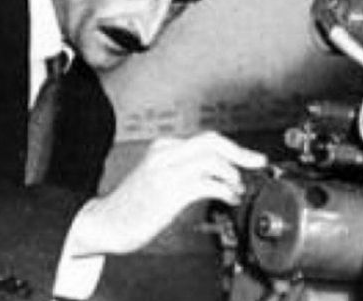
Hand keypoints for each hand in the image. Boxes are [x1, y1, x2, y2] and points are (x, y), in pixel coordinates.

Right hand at [69, 131, 265, 255]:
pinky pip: (206, 182)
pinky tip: (228, 197)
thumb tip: (218, 173)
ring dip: (232, 174)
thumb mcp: (158, 178)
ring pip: (212, 159)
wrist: (105, 222)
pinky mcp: (168, 192)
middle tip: (258, 163)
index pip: (206, 139)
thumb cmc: (133, 206)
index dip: (233, 149)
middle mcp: (164, 154)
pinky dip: (224, 189)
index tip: (249, 159)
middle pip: (212, 141)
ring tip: (237, 188)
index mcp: (163, 148)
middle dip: (240, 152)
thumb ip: (183, 170)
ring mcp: (166, 172)